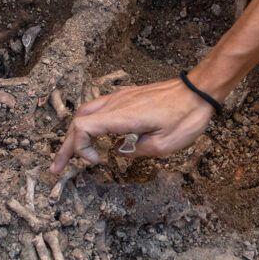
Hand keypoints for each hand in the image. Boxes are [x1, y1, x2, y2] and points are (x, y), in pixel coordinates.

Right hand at [49, 78, 214, 172]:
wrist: (201, 90)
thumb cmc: (186, 117)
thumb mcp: (163, 146)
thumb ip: (135, 151)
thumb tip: (120, 151)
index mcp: (121, 115)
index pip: (82, 127)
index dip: (80, 148)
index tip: (97, 161)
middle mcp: (117, 103)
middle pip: (79, 121)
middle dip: (68, 146)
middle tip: (57, 168)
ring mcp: (122, 96)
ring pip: (88, 112)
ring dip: (76, 133)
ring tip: (70, 153)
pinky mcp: (129, 95)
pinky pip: (101, 107)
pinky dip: (92, 123)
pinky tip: (97, 137)